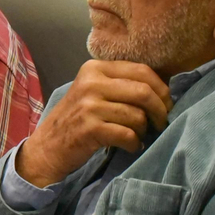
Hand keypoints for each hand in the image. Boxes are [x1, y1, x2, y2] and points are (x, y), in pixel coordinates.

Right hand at [14, 60, 170, 187]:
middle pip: (143, 92)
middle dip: (160, 110)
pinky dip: (134, 143)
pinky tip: (130, 146)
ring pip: (138, 116)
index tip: (166, 104)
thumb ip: (120, 83)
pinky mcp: (90, 129)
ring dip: (144, 130)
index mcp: (94, 68)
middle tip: (161, 122)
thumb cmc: (77, 119)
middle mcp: (90, 83)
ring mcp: (89, 106)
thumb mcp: (93, 91)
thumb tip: (164, 88)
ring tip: (137, 135)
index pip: (142, 70)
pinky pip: (128, 135)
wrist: (47, 147)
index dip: (161, 89)